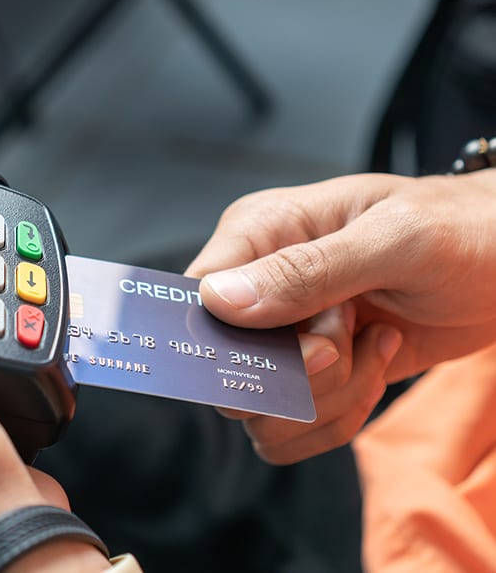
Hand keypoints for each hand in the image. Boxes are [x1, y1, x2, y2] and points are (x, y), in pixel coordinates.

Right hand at [187, 171, 495, 460]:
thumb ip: (306, 270)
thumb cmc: (461, 229)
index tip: (307, 344)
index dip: (236, 339)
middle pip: (227, 368)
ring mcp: (282, 336)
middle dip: (299, 372)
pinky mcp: (309, 375)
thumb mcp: (394, 239)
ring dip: (330, 396)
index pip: (196, 301)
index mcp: (258, 235)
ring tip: (376, 341)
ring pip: (263, 411)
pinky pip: (295, 428)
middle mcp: (258, 287)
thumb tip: (219, 301)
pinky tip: (379, 360)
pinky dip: (343, 414)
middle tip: (350, 337)